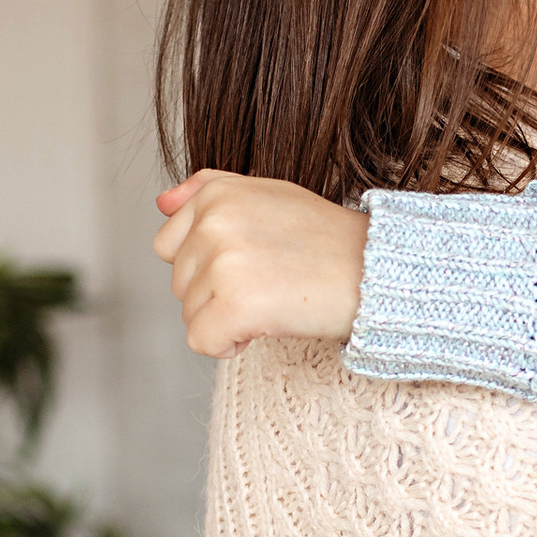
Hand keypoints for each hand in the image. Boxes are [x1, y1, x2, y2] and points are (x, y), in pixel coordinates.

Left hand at [153, 171, 370, 356]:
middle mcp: (213, 222)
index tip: (251, 262)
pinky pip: (202, 342)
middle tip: (270, 280)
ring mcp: (222, 262)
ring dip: (227, 318)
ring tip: (275, 298)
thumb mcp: (269, 196)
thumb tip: (161, 203)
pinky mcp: (234, 303)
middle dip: (216, 293)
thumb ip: (210, 191)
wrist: (376, 272)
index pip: (168, 246)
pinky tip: (266, 324)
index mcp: (217, 194)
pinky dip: (229, 346)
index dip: (206, 264)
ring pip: (190, 315)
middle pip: (179, 284)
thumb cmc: (326, 241)